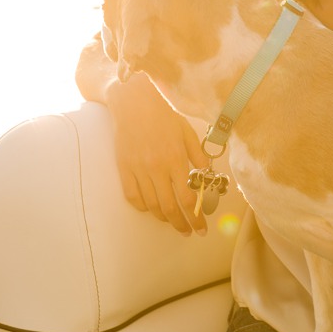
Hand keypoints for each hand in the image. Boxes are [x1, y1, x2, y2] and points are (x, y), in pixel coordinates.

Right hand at [106, 69, 213, 234]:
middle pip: (170, 208)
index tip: (202, 229)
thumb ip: (198, 155)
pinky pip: (133, 196)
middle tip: (188, 232)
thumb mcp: (187, 131)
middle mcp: (157, 168)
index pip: (189, 199)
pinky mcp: (124, 168)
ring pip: (152, 206)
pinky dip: (142, 207)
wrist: (134, 100)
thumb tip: (208, 175)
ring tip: (172, 221)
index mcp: (176, 159)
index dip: (197, 218)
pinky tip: (150, 208)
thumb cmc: (163, 113)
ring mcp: (139, 169)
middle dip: (181, 224)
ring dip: (163, 218)